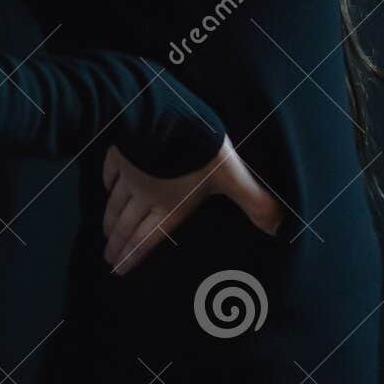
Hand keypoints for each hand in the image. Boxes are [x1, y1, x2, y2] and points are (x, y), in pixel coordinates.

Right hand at [102, 131, 284, 276]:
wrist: (163, 113)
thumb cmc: (198, 148)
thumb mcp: (232, 175)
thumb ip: (253, 201)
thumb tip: (278, 227)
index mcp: (171, 204)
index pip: (149, 237)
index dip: (133, 255)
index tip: (118, 269)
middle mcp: (147, 195)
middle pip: (129, 224)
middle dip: (118, 244)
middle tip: (107, 258)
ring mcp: (132, 173)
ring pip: (117, 202)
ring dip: (110, 220)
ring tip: (105, 234)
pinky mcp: (123, 151)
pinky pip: (112, 173)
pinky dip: (108, 185)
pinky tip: (106, 189)